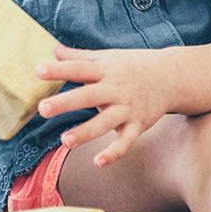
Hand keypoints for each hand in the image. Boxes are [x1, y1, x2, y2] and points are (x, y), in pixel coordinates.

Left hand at [35, 44, 173, 168]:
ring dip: (85, 132)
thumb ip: (78, 57)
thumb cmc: (131, 67)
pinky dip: (114, 153)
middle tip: (42, 109)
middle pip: (88, 96)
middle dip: (66, 103)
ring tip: (65, 141)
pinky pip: (125, 141)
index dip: (59, 69)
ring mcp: (127, 108)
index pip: (78, 68)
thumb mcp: (106, 58)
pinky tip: (98, 163)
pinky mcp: (138, 125)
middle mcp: (115, 89)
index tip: (38, 70)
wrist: (172, 77)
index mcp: (104, 70)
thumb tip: (52, 49)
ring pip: (105, 122)